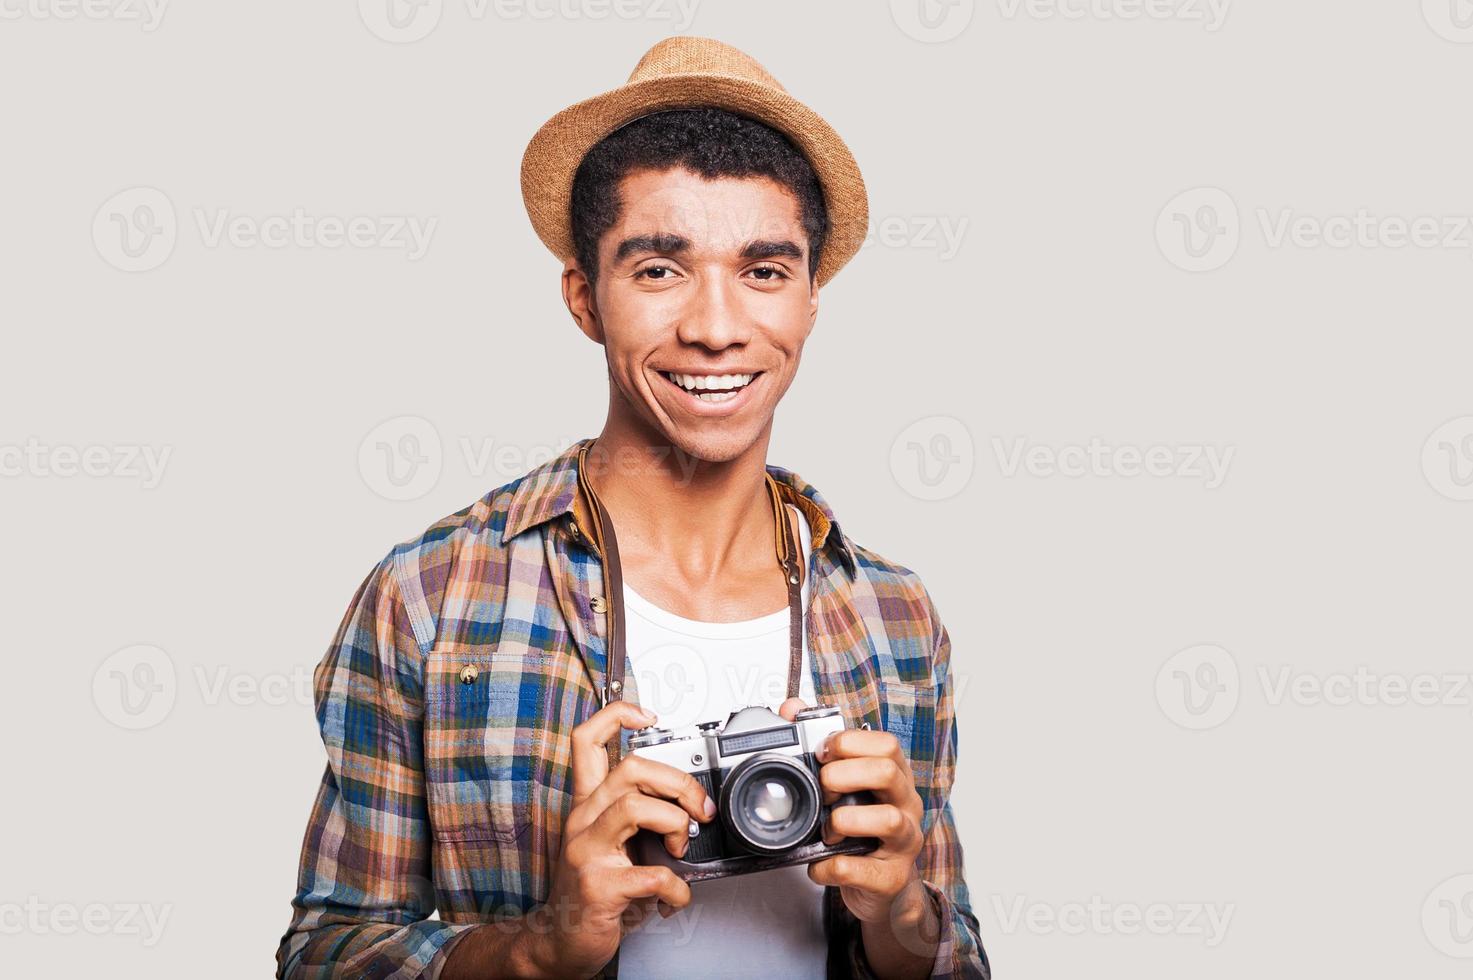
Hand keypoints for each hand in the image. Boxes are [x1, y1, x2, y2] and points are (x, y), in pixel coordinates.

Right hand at [529, 701, 717, 978]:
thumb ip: (636, 815)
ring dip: (675, 825)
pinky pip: (653, 874)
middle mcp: (583, 820)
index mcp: (587, 804)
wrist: (559, 941)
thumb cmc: (592, 890)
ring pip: (636, 807)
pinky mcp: (599, 887)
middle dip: (679, 783)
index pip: (587, 741)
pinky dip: (677, 887)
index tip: (647, 715)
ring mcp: (587, 852)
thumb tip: (688, 800)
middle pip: (631, 768)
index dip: (617, 716)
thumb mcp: (608, 841)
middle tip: (698, 810)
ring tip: (679, 849)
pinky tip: (674, 897)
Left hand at [776, 698, 926, 924]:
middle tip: (823, 789)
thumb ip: (821, 748)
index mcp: (895, 778)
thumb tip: (791, 707)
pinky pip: (860, 868)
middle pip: (887, 771)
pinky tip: (819, 863)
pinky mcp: (891, 878)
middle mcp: (906, 805)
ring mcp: (904, 842)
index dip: (849, 742)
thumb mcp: (846, 788)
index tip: (821, 752)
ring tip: (827, 829)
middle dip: (843, 775)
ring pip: (887, 819)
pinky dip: (830, 865)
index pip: (886, 744)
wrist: (883, 889)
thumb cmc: (863, 831)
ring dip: (844, 820)